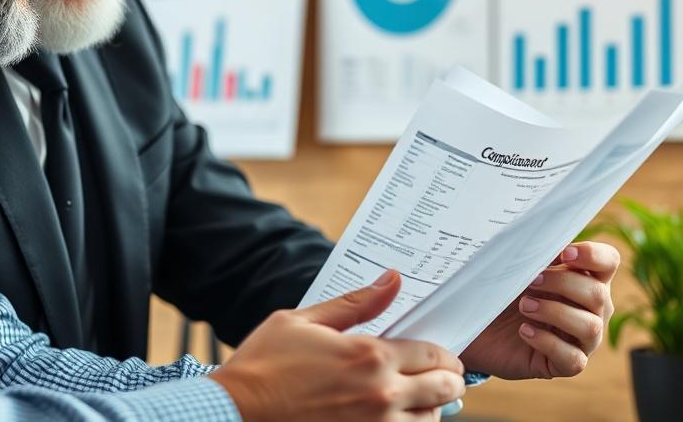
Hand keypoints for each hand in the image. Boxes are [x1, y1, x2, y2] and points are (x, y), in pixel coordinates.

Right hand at [211, 270, 464, 421]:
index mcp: (369, 356)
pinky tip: (397, 416)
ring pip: (430, 420)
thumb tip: (393, 278)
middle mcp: (381, 394)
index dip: (444, 354)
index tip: (442, 355)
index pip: (432, 354)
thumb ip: (355, 303)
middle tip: (443, 376)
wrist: (237, 411)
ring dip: (431, 408)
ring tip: (419, 398)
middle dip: (449, 379)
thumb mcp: (304, 320)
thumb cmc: (264, 363)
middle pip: (443, 389)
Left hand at [460, 241, 618, 379]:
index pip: (609, 262)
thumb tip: (539, 238)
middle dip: (562, 283)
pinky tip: (524, 331)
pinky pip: (573, 359)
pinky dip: (547, 342)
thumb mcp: (516, 269)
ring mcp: (582, 339)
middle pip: (598, 294)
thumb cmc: (504, 291)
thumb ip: (533, 254)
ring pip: (590, 327)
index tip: (564, 253)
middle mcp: (592, 309)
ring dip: (554, 312)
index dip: (594, 255)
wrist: (480, 325)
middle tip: (530, 281)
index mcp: (584, 278)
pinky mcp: (566, 364)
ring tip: (524, 306)